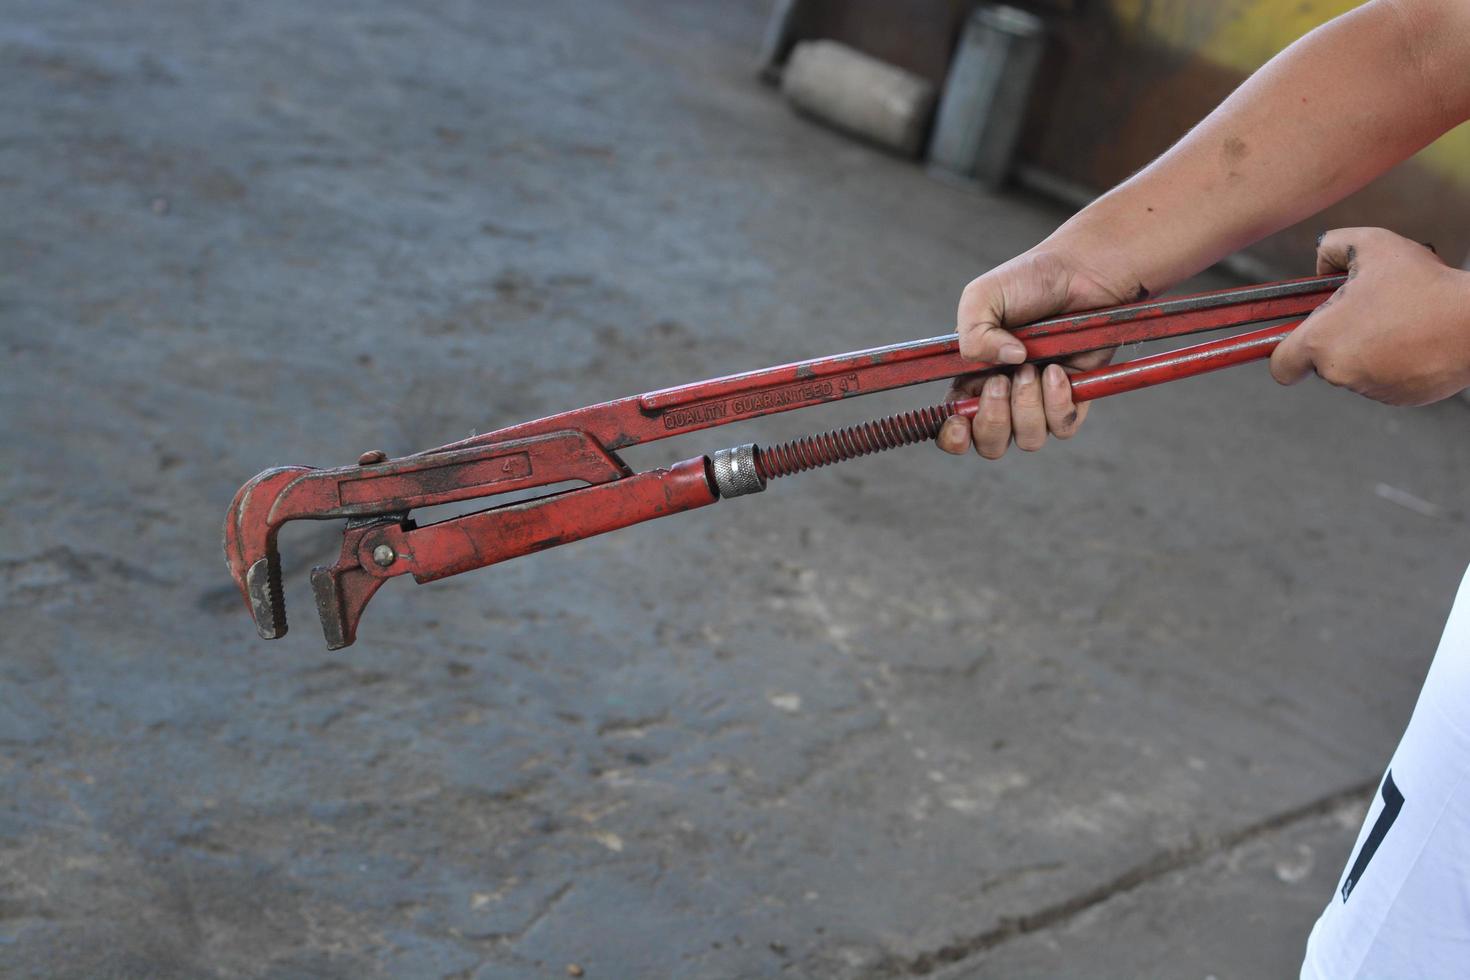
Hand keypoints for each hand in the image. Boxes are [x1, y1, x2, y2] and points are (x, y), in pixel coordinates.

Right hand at [937, 248, 1143, 458]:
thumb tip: (1002, 365)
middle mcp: (1005, 397)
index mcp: (972, 378)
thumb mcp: (981, 296)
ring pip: (1028, 439)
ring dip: (1027, 406)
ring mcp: (1040, 401)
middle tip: (1000, 381)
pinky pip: (1063, 427)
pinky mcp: (1074, 398)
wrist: (1082, 271)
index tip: (959, 422)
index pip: (955, 426)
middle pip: (990, 444)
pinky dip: (1058, 403)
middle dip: (993, 420)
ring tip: (1032, 367)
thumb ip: (972, 335)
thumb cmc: (1029, 279)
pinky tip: (1057, 370)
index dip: (953, 436)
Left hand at [1270, 228, 1469, 404]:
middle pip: (1322, 362)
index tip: (1296, 341)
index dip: (1284, 352)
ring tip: (1400, 321)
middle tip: (1368, 312)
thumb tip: (1319, 266)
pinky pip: (1386, 381)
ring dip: (1368, 350)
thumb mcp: (1370, 244)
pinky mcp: (1399, 399)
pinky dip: (1395, 364)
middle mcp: (1339, 372)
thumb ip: (1330, 247)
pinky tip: (1417, 340)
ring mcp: (1370, 389)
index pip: (1280, 365)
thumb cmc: (1422, 281)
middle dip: (1338, 340)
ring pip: (1355, 371)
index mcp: (1321, 341)